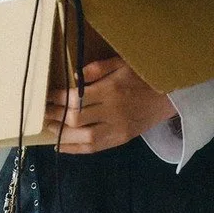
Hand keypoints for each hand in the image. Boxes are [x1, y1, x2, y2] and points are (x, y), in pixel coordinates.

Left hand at [46, 58, 174, 154]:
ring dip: (63, 134)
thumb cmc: (144, 76)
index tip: (47, 96)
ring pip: (84, 137)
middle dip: (55, 116)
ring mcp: (117, 128)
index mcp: (111, 90)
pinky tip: (62, 146)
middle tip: (42, 113)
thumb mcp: (123, 63)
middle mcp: (112, 111)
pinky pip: (95, 148)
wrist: (171, 97)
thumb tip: (74, 77)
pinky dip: (76, 149)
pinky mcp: (121, 139)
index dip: (58, 98)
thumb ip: (98, 68)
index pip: (76, 97)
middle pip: (76, 118)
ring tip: (50, 128)